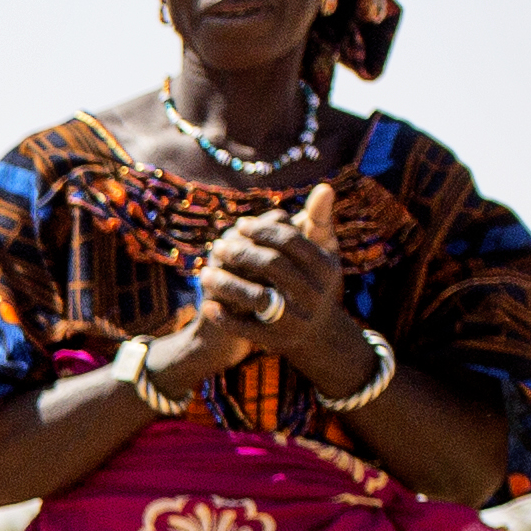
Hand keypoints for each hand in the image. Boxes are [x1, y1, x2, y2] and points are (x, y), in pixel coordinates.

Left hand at [185, 191, 367, 391]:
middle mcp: (315, 294)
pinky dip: (224, 317)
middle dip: (240, 253)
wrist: (320, 335)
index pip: (289, 241)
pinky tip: (206, 304)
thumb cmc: (316, 281)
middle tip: (217, 245)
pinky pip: (246, 329)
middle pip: (271, 265)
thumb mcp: (322, 252)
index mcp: (326, 268)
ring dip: (225, 284)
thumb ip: (318, 221)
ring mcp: (297, 320)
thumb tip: (324, 187)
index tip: (238, 225)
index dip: (261, 230)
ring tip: (203, 274)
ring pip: (256, 298)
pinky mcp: (278, 342)